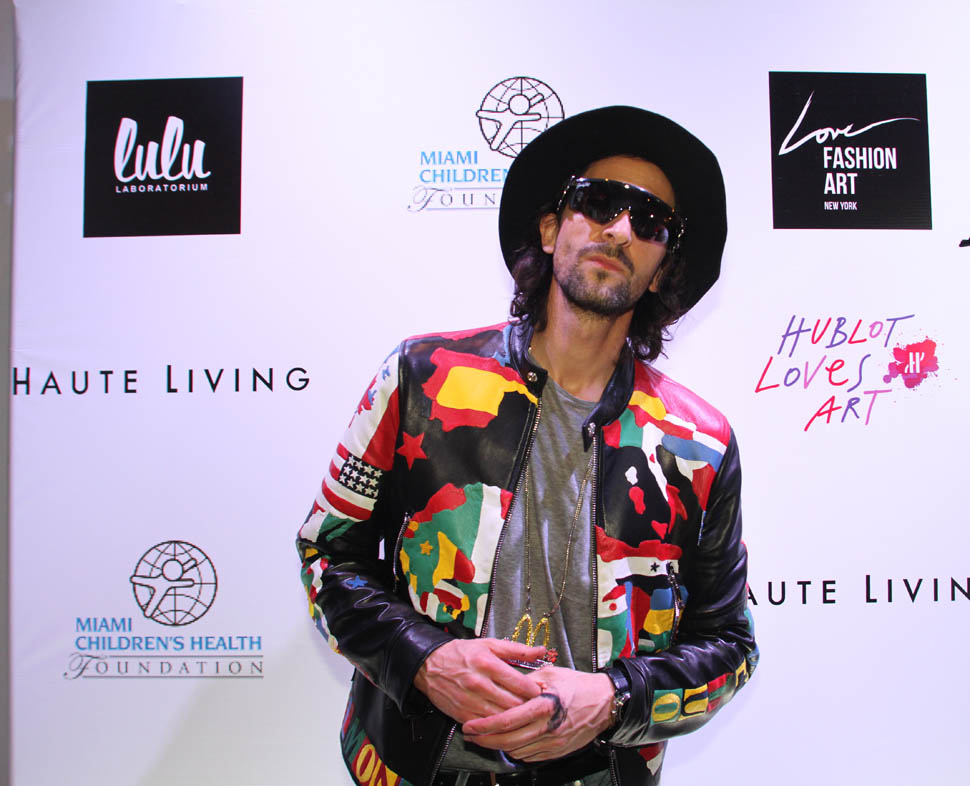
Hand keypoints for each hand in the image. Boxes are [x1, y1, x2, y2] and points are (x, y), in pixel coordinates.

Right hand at [413, 638, 547, 722]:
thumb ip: (517, 649)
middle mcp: (479, 683)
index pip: (520, 684)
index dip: (535, 690)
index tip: (540, 690)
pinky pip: (487, 726)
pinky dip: (498, 725)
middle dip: (528, 706)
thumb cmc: (461, 653)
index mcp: (487, 664)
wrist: (429, 665)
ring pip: (502, 717)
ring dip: (515, 717)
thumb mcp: (489, 645)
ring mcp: (470, 701)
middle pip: (514, 703)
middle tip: (535, 704)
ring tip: (522, 712)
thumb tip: (541, 651)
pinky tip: (504, 719)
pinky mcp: (462, 715)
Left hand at [461, 666, 613, 761]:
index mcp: (544, 706)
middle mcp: (547, 728)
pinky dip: (515, 750)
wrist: (604, 703)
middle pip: (507, 741)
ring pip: (516, 751)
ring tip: (485, 737)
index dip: (485, 725)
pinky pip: (529, 756)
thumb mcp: (549, 674)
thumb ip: (525, 681)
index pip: (507, 720)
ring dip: (498, 746)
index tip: (470, 724)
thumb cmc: (577, 685)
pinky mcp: (557, 752)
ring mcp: (553, 743)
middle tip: (470, 735)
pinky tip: (507, 741)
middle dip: (485, 740)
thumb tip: (502, 684)